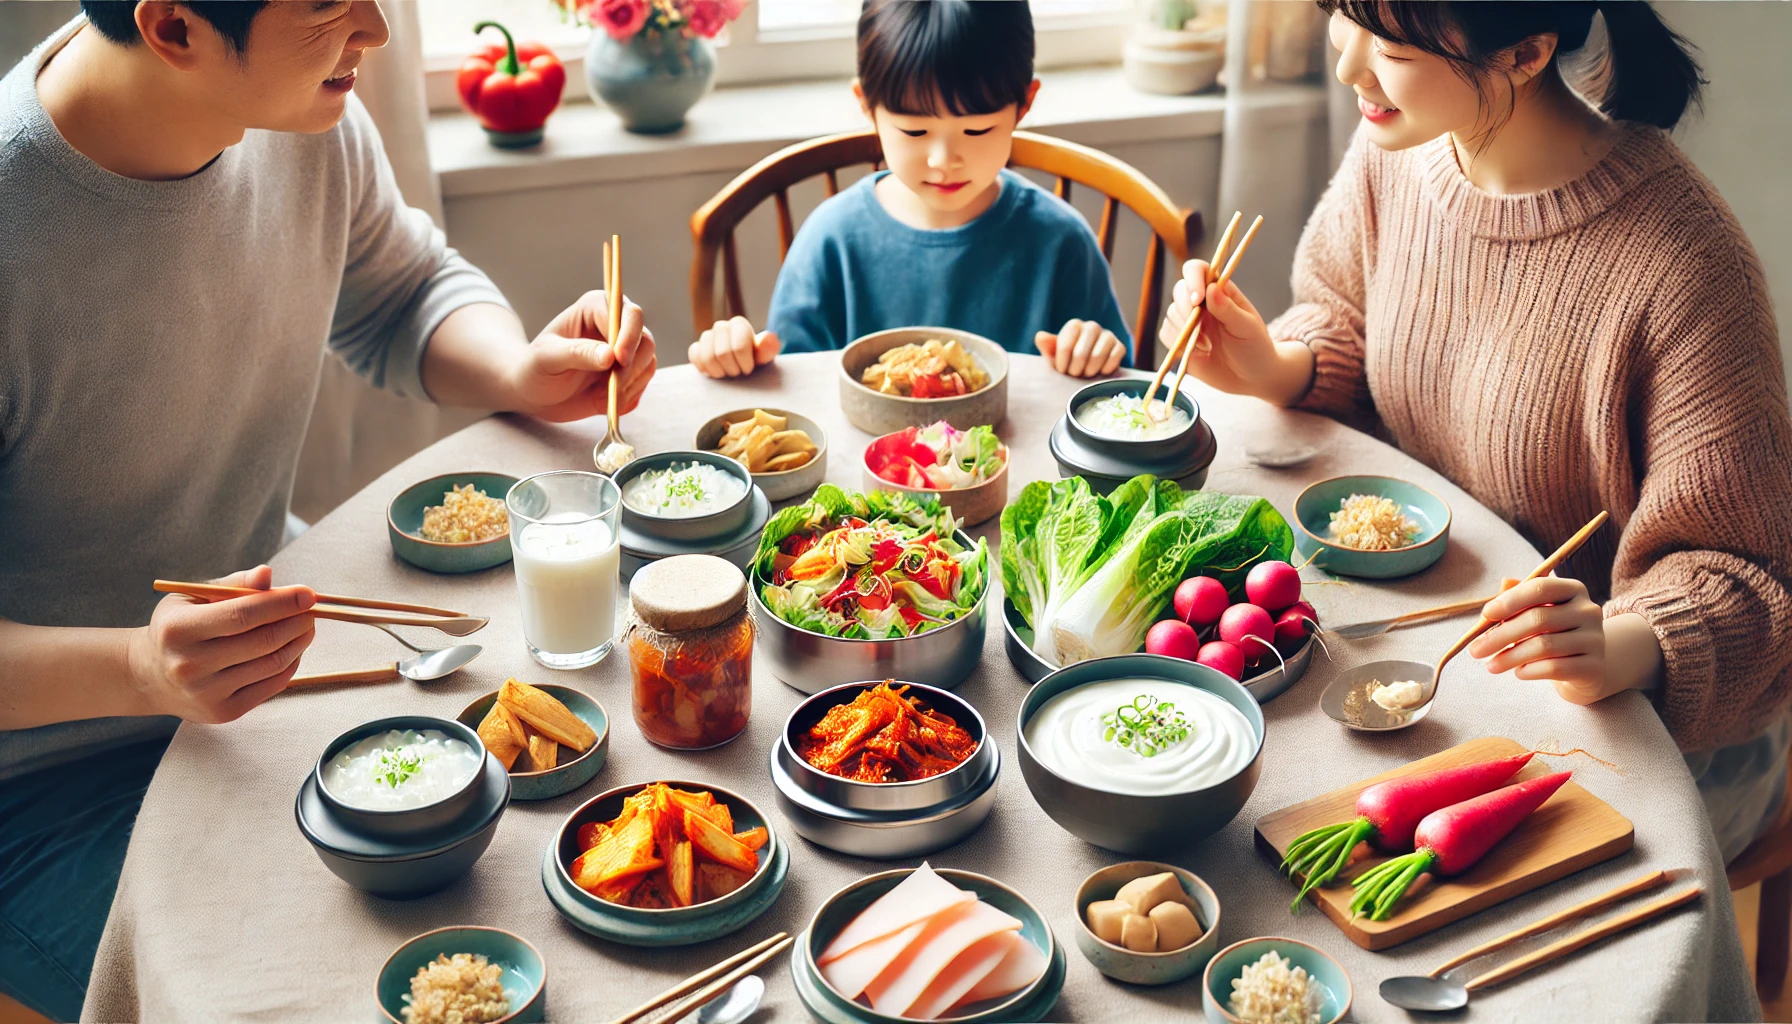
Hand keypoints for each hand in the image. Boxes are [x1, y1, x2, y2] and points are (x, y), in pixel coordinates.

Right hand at [125, 566, 316, 723]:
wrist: (150, 676)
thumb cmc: (178, 628)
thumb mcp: (193, 598)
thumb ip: (232, 585)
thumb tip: (266, 574)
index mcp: (178, 629)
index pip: (242, 614)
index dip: (281, 603)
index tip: (308, 594)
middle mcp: (189, 665)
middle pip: (262, 641)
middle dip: (297, 622)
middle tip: (312, 609)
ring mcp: (207, 693)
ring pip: (272, 664)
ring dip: (299, 642)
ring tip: (306, 626)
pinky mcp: (223, 713)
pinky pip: (271, 685)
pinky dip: (291, 664)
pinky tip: (294, 648)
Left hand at [509, 290, 657, 421]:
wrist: (535, 394)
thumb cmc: (535, 369)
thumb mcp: (548, 358)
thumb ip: (578, 353)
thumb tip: (610, 356)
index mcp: (595, 308)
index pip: (627, 314)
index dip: (628, 337)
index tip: (619, 360)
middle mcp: (616, 325)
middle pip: (645, 339)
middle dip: (632, 366)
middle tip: (613, 386)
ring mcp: (625, 351)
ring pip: (647, 363)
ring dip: (630, 384)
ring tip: (602, 395)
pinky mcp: (629, 374)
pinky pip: (642, 384)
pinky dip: (628, 396)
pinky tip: (604, 400)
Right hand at [689, 316, 779, 377]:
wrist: (741, 365)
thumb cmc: (754, 359)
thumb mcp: (765, 356)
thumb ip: (768, 348)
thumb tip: (770, 337)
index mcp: (739, 324)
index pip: (739, 347)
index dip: (744, 364)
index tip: (749, 370)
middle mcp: (721, 326)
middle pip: (722, 354)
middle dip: (732, 369)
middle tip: (738, 373)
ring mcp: (707, 336)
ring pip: (707, 357)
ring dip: (718, 372)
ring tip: (727, 373)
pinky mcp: (696, 347)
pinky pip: (695, 356)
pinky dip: (704, 368)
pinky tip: (713, 371)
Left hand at [1035, 320, 1124, 377]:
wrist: (1088, 365)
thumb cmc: (1068, 359)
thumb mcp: (1054, 354)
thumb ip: (1047, 346)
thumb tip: (1040, 337)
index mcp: (1074, 325)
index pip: (1065, 347)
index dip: (1062, 364)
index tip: (1062, 371)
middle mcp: (1091, 326)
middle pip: (1080, 354)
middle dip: (1075, 370)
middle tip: (1074, 374)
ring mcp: (1107, 335)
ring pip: (1097, 357)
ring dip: (1089, 372)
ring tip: (1086, 374)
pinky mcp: (1119, 346)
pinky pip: (1113, 360)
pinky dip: (1104, 371)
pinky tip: (1100, 372)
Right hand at [1157, 260, 1278, 395]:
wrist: (1250, 377)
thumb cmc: (1255, 348)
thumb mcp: (1248, 328)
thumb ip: (1229, 309)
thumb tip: (1211, 288)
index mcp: (1220, 291)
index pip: (1198, 270)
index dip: (1193, 279)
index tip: (1197, 300)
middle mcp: (1201, 302)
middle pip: (1179, 290)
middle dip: (1185, 309)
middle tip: (1200, 330)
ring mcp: (1189, 321)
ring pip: (1170, 314)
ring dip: (1185, 331)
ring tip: (1207, 347)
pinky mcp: (1179, 340)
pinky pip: (1166, 335)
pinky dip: (1177, 344)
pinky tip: (1199, 353)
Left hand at [1467, 576, 1618, 703]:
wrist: (1584, 666)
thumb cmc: (1551, 634)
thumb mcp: (1535, 613)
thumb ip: (1516, 600)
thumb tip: (1500, 589)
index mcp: (1573, 589)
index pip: (1540, 587)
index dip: (1510, 600)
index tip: (1485, 614)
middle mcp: (1589, 611)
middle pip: (1538, 619)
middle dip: (1501, 635)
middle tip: (1475, 650)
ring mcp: (1595, 639)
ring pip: (1544, 646)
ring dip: (1509, 657)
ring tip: (1491, 666)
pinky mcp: (1594, 666)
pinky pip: (1554, 668)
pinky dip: (1529, 670)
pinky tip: (1518, 672)